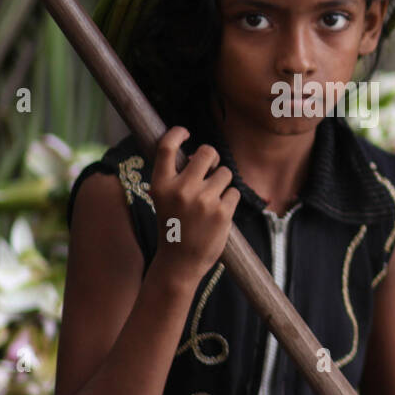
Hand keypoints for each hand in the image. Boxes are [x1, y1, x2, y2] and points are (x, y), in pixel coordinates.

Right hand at [150, 126, 240, 282]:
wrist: (179, 263)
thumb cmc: (174, 226)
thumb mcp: (164, 200)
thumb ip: (177, 177)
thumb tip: (198, 155)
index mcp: (161, 185)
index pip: (166, 147)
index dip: (177, 133)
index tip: (185, 131)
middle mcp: (181, 190)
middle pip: (207, 152)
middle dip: (212, 158)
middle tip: (210, 169)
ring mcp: (203, 200)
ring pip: (225, 173)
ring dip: (222, 182)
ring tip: (211, 200)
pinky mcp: (222, 212)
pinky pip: (234, 192)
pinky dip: (229, 200)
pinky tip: (218, 214)